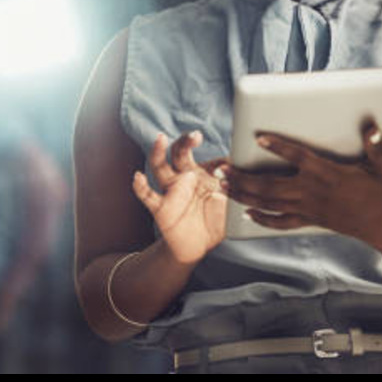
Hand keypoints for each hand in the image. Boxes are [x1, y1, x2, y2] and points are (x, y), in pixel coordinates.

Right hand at [132, 131, 228, 264]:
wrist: (197, 246)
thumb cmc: (214, 221)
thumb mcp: (230, 204)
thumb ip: (236, 188)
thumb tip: (244, 172)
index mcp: (202, 175)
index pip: (209, 160)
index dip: (220, 161)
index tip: (231, 164)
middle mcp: (184, 178)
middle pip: (180, 153)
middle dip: (185, 142)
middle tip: (195, 135)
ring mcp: (171, 191)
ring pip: (160, 167)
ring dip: (158, 152)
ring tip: (160, 138)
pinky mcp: (160, 207)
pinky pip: (147, 195)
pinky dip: (141, 186)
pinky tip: (138, 177)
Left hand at [223, 121, 381, 242]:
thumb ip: (375, 145)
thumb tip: (370, 126)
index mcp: (327, 173)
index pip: (298, 157)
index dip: (278, 147)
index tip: (258, 137)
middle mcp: (312, 191)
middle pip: (270, 184)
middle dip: (243, 177)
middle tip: (221, 169)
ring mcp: (309, 208)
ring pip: (269, 203)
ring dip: (244, 195)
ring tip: (223, 186)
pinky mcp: (310, 220)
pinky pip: (281, 222)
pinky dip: (262, 219)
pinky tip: (246, 213)